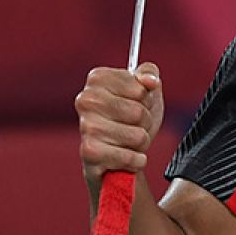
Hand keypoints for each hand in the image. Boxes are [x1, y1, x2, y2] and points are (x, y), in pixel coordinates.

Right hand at [75, 61, 164, 184]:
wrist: (120, 154)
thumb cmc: (133, 118)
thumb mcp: (147, 91)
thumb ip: (149, 74)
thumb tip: (150, 81)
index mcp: (98, 79)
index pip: (140, 89)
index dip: (146, 100)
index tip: (135, 103)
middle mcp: (85, 100)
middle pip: (138, 113)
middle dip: (145, 122)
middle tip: (134, 125)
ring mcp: (85, 126)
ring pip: (137, 136)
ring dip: (140, 142)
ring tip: (128, 141)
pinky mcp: (89, 152)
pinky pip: (129, 157)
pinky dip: (136, 160)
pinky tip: (128, 157)